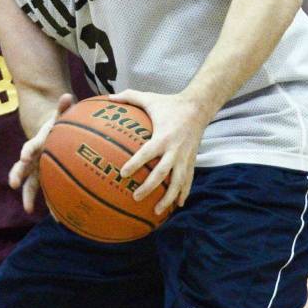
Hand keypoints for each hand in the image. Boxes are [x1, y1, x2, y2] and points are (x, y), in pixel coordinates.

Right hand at [8, 93, 73, 212]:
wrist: (51, 134)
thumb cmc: (57, 125)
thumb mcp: (60, 116)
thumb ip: (63, 108)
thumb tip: (67, 96)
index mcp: (37, 144)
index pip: (29, 147)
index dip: (26, 152)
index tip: (23, 157)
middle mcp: (33, 159)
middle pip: (22, 168)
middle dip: (17, 175)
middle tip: (13, 184)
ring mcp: (38, 170)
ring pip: (31, 185)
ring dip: (29, 197)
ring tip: (29, 210)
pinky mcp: (46, 179)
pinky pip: (48, 193)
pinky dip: (52, 206)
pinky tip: (60, 219)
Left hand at [115, 89, 211, 214]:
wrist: (199, 107)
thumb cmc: (170, 103)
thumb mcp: (150, 98)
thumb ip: (129, 97)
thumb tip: (108, 96)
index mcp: (163, 137)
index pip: (147, 153)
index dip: (135, 164)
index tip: (123, 174)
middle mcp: (175, 150)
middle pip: (162, 173)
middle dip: (149, 187)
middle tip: (135, 197)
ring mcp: (185, 157)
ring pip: (177, 182)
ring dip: (168, 198)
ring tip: (156, 211)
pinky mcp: (192, 161)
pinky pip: (188, 180)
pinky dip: (183, 193)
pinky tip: (177, 206)